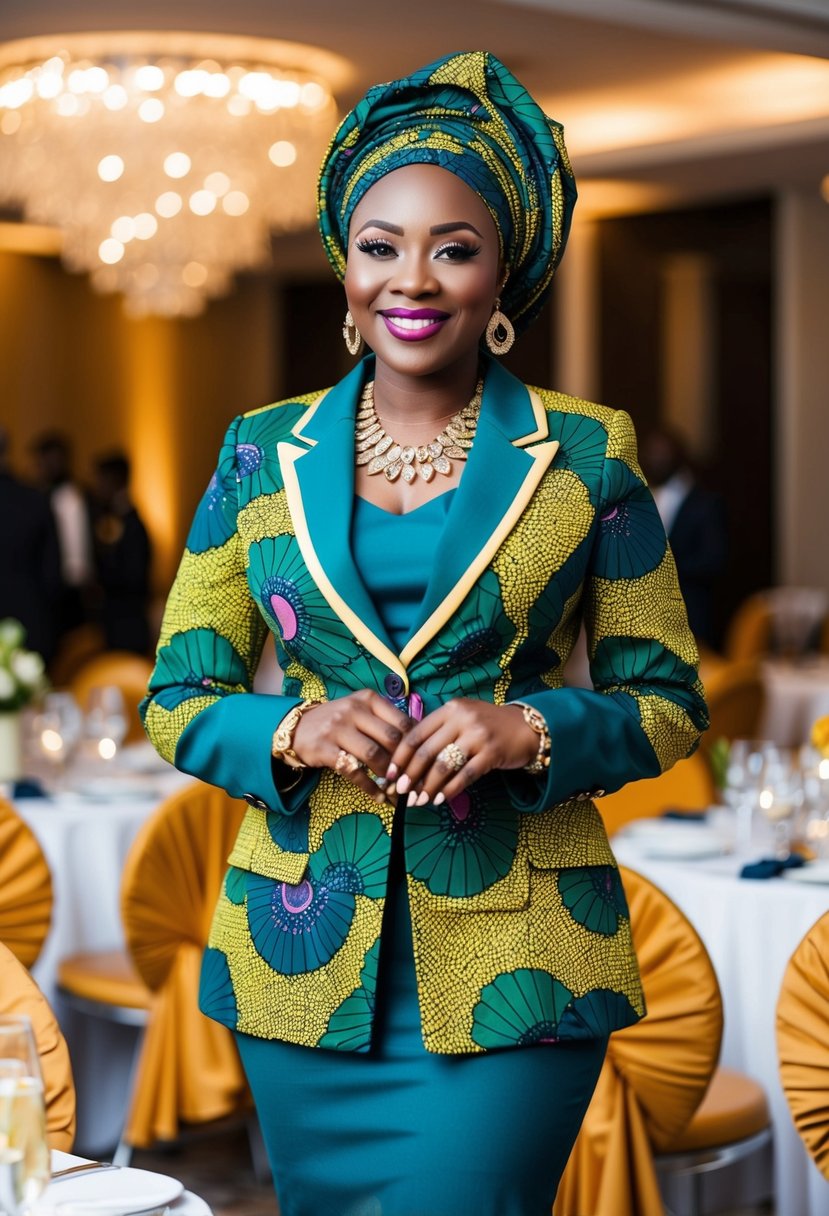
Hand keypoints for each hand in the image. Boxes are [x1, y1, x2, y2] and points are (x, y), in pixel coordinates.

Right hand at [291, 690, 412, 801]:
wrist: (298, 728)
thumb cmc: (338, 721)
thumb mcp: (361, 711)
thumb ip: (387, 721)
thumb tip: (419, 743)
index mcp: (368, 699)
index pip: (402, 721)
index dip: (415, 744)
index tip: (422, 762)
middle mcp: (353, 710)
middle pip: (391, 738)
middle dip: (405, 762)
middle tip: (412, 779)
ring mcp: (337, 728)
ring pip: (374, 755)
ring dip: (389, 776)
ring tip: (397, 789)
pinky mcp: (325, 749)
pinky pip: (354, 771)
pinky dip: (370, 788)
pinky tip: (379, 797)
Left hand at [387, 700, 538, 806]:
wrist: (526, 728)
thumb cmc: (488, 726)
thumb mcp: (462, 718)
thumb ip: (439, 731)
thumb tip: (408, 762)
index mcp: (450, 709)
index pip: (416, 733)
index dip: (400, 756)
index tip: (390, 774)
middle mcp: (462, 718)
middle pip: (426, 751)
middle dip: (410, 775)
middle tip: (401, 792)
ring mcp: (478, 735)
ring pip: (444, 765)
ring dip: (428, 787)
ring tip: (419, 801)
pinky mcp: (492, 753)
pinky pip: (464, 775)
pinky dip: (449, 790)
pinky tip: (440, 799)